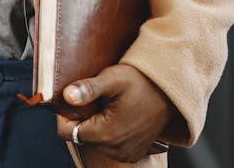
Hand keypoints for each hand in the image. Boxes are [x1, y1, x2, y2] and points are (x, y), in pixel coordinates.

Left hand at [56, 64, 174, 162]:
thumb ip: (88, 89)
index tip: (71, 99)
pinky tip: (117, 116)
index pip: (67, 133)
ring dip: (95, 125)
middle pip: (81, 137)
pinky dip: (108, 132)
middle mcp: (115, 150)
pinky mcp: (133, 154)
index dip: (64, 115)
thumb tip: (67, 96)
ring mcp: (126, 154)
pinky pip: (109, 146)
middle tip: (95, 100)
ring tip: (108, 106)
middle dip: (82, 118)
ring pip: (95, 142)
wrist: (169, 92)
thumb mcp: (113, 79)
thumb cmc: (141, 82)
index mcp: (106, 134)